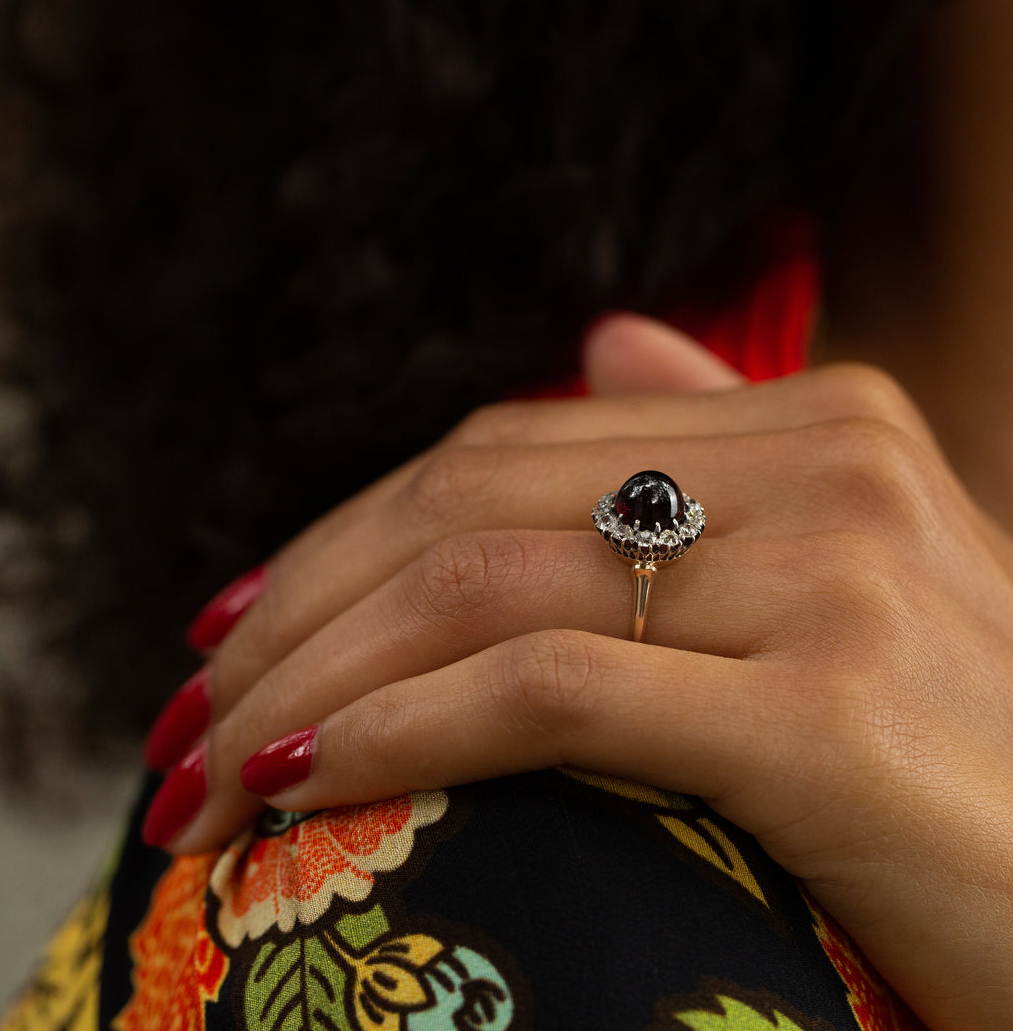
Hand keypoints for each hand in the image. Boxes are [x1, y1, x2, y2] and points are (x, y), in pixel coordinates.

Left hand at [145, 316, 1012, 1030]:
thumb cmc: (968, 765)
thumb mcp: (855, 586)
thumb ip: (727, 453)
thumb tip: (608, 347)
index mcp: (820, 429)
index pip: (508, 452)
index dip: (348, 533)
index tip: (240, 624)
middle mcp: (828, 469)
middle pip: (469, 503)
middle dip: (298, 608)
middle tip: (190, 709)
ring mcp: (835, 576)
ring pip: (481, 589)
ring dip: (311, 679)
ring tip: (213, 771)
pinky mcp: (828, 710)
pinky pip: (547, 692)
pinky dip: (397, 731)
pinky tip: (304, 778)